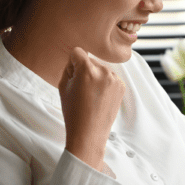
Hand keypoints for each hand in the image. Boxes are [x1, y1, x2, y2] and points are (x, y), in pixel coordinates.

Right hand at [58, 47, 124, 169]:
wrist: (90, 133)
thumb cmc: (73, 111)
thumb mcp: (63, 86)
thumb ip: (70, 67)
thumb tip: (77, 57)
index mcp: (87, 70)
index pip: (78, 51)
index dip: (72, 63)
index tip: (72, 75)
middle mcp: (104, 71)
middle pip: (90, 60)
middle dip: (84, 69)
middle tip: (80, 90)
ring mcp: (115, 79)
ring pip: (101, 68)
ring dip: (95, 76)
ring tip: (90, 95)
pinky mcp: (122, 86)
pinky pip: (110, 77)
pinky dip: (104, 83)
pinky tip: (99, 98)